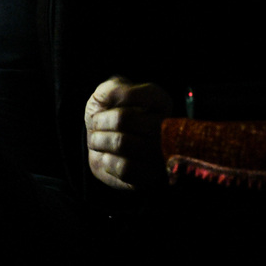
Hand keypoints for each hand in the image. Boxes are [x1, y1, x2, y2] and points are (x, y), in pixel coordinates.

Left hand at [84, 76, 171, 190]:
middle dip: (99, 122)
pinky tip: (108, 157)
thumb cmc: (106, 115)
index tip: (107, 107)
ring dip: (99, 141)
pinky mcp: (151, 176)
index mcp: (160, 101)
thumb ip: (113, 89)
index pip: (131, 94)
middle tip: (97, 126)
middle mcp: (168, 127)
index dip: (109, 100)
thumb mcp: (105, 94)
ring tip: (100, 141)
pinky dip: (107, 162)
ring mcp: (162, 154)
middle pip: (123, 119)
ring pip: (122, 143)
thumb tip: (123, 98)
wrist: (99, 143)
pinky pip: (125, 169)